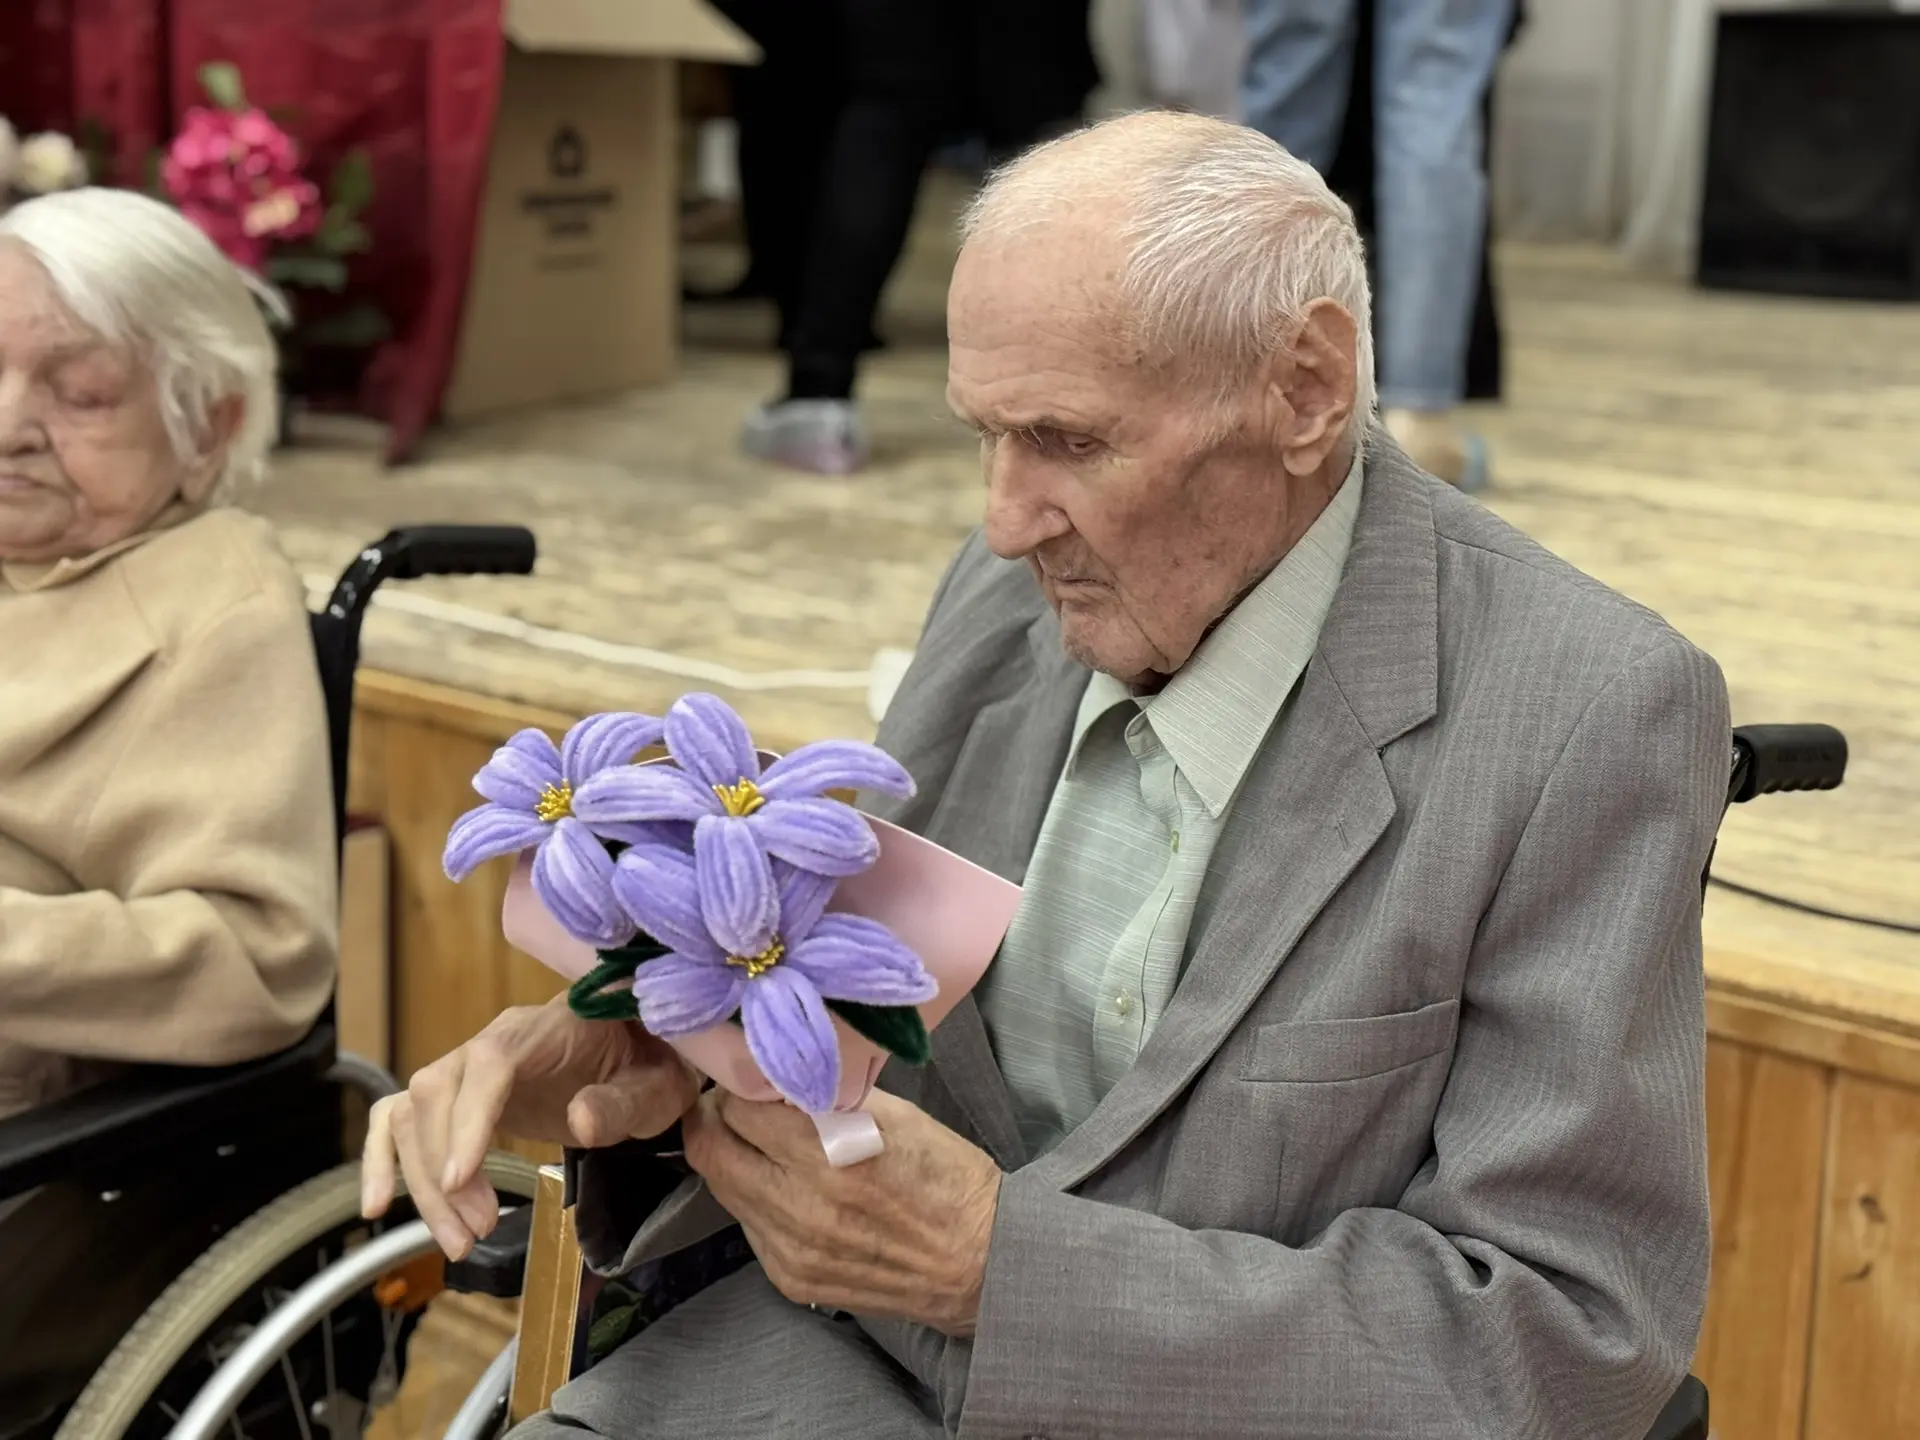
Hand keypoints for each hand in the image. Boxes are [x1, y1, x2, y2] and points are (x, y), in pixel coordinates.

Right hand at [361, 994, 699, 1258]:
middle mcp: (492, 1041)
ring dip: (421, 1180)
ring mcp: (466, 1066)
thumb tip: (578, 1117)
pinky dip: (381, 1159)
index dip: (468, 1118)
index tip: (461, 1179)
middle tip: (478, 1232)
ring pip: (410, 1112)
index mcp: (543, 1030)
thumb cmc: (649, 1064)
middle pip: (437, 1093)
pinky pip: (397, 1117)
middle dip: (444, 1172)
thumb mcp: (658, 1088)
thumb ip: (623, 1102)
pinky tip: (379, 1206)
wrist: (640, 1049)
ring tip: (460, 1239)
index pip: (489, 1063)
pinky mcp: (455, 1095)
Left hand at [682, 1088, 1001, 1336]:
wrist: (982, 1262)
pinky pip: (750, 1228)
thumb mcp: (895, 1114)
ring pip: (723, 1190)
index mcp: (826, 1156)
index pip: (738, 1108)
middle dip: (715, 1118)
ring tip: (760, 1141)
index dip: (738, 1085)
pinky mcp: (791, 1280)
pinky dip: (758, 1198)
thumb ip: (827, 1096)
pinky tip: (788, 1187)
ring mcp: (790, 1251)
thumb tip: (777, 1075)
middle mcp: (798, 1208)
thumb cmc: (947, 1178)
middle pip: (711, 1151)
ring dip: (733, 1158)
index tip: (748, 1076)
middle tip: (733, 1103)